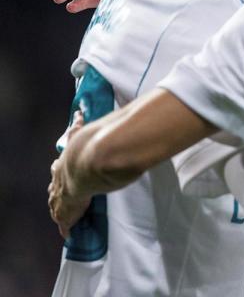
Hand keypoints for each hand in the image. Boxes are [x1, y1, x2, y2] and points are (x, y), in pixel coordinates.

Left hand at [49, 111, 90, 237]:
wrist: (85, 166)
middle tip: (58, 197)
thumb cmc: (84, 151)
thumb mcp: (79, 134)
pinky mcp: (67, 210)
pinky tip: (67, 234)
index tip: (59, 172)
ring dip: (59, 211)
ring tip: (62, 217)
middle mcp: (59, 181)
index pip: (58, 170)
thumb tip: (78, 113)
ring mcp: (62, 196)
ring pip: (57, 206)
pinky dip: (65, 227)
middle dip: (56, 193)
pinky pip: (65, 221)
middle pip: (55, 189)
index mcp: (63, 165)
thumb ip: (79, 125)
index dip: (59, 173)